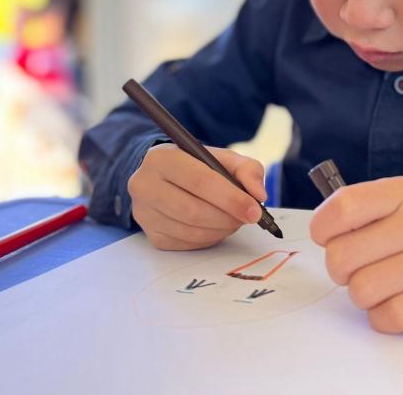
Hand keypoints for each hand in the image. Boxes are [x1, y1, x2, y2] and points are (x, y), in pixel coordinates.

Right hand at [127, 143, 266, 250]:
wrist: (167, 178)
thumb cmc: (199, 166)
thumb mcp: (223, 158)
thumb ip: (247, 169)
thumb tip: (259, 195)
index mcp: (162, 158)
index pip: (200, 181)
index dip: (231, 198)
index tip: (254, 211)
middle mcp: (144, 185)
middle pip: (193, 210)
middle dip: (228, 217)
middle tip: (248, 218)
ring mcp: (144, 213)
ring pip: (191, 231)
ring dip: (221, 229)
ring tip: (233, 220)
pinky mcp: (151, 235)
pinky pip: (186, 244)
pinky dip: (209, 238)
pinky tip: (216, 226)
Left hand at [309, 177, 402, 333]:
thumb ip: (372, 208)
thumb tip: (326, 234)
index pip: (343, 208)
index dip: (323, 228)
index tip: (329, 238)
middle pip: (343, 257)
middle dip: (342, 269)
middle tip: (361, 267)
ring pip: (363, 291)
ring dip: (364, 295)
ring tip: (384, 286)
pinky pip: (392, 317)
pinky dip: (384, 318)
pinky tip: (398, 305)